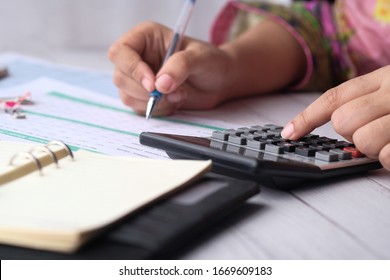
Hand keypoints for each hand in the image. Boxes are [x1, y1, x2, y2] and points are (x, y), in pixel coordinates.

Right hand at [108, 21, 234, 115]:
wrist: (220, 82)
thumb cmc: (211, 62)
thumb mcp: (200, 57)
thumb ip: (180, 66)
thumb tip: (160, 84)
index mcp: (145, 37)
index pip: (121, 52)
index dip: (133, 69)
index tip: (152, 84)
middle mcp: (138, 57)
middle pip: (120, 77)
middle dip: (145, 91)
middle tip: (170, 92)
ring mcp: (139, 78)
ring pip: (127, 95)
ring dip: (153, 102)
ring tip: (178, 95)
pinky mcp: (144, 96)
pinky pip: (139, 108)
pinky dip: (157, 110)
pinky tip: (174, 102)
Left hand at [281, 65, 389, 170]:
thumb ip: (366, 99)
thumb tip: (336, 121)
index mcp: (383, 78)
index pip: (334, 97)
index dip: (307, 117)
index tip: (289, 133)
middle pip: (342, 120)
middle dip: (351, 134)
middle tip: (375, 133)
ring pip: (362, 140)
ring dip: (372, 148)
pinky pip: (385, 156)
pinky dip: (388, 159)